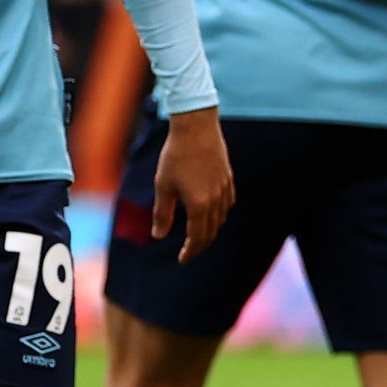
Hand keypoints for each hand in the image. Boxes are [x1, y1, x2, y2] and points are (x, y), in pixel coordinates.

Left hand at [152, 107, 233, 262]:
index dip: (190, 252)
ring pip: (221, 219)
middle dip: (199, 245)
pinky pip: (227, 204)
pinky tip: (210, 210)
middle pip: (211, 232)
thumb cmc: (175, 155)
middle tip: (188, 250)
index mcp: (199, 205)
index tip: (182, 259)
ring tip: (196, 232)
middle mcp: (216, 200)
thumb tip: (158, 236)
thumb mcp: (163, 185)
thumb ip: (162, 213)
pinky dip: (219, 214)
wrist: (196, 126)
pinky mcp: (228, 177)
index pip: (197, 238)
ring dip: (209, 230)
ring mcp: (224, 188)